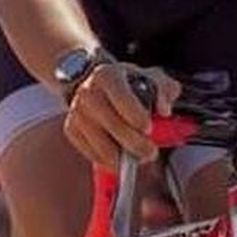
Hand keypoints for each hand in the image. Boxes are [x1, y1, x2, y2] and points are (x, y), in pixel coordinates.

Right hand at [62, 60, 179, 168]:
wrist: (96, 84)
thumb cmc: (129, 85)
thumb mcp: (151, 78)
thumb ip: (165, 89)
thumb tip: (164, 110)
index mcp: (107, 75)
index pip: (121, 97)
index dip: (136, 115)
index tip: (148, 128)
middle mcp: (87, 92)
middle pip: (113, 125)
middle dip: (135, 143)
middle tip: (150, 152)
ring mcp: (77, 112)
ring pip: (101, 145)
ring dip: (123, 157)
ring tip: (139, 157)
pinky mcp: (71, 129)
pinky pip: (91, 153)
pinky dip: (108, 160)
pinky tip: (121, 157)